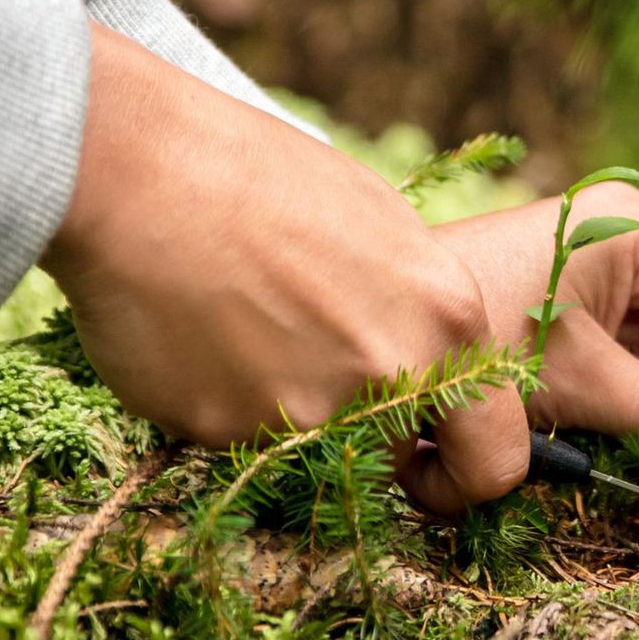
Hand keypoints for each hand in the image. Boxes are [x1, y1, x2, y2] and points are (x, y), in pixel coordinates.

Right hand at [40, 24, 527, 513]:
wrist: (141, 169)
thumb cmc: (259, 174)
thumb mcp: (379, 227)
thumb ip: (413, 309)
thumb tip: (422, 360)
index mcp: (448, 318)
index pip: (497, 456)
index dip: (464, 470)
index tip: (429, 462)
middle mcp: (393, 375)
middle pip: (398, 457)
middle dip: (367, 440)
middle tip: (313, 376)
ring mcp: (311, 411)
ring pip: (313, 451)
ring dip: (283, 410)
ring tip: (238, 325)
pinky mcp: (231, 432)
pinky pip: (238, 438)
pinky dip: (218, 401)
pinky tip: (194, 333)